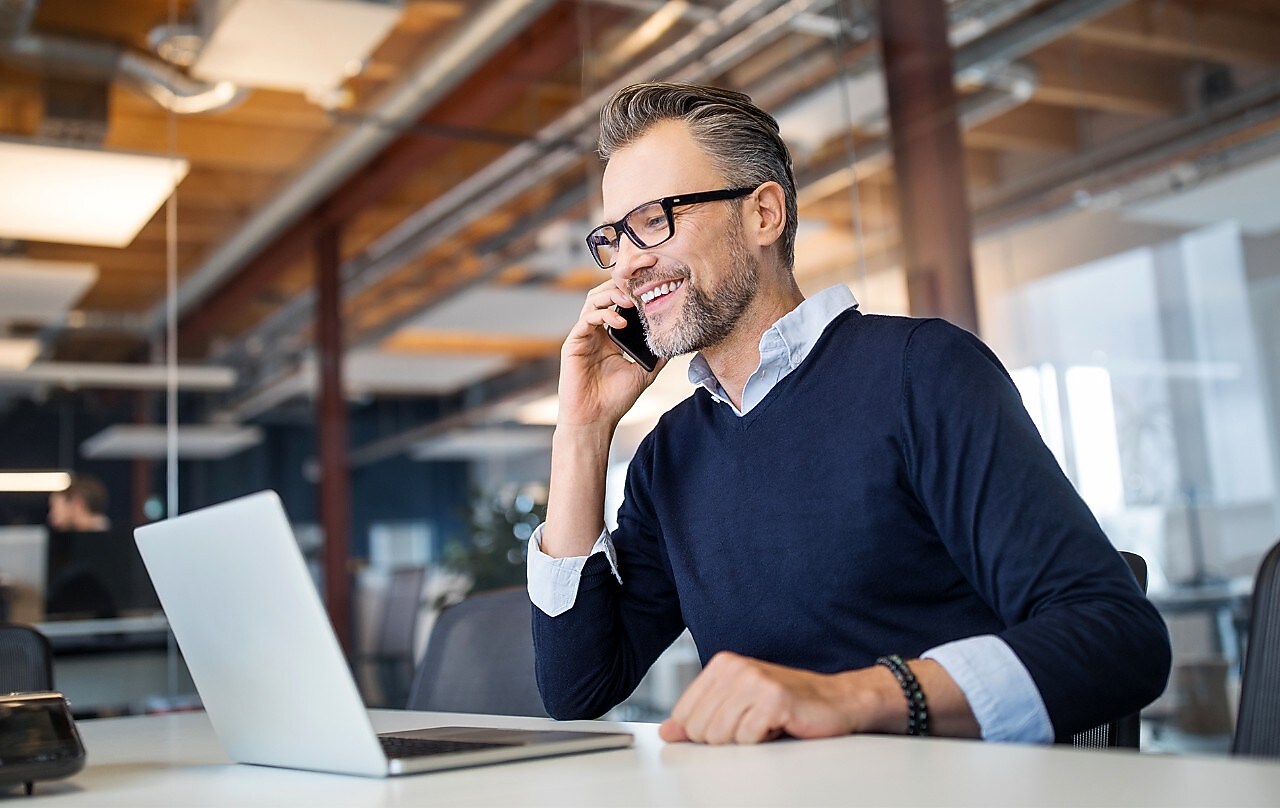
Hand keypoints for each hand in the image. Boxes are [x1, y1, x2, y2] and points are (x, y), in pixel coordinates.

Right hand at [556, 280, 663, 430]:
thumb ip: (657, 353)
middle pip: (604, 294)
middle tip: (641, 284)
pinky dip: (603, 315)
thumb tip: (676, 339)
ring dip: (612, 295)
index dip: (633, 290)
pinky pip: (585, 320)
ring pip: (593, 301)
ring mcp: (584, 336)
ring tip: (631, 300)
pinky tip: (620, 323)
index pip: (619, 303)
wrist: (595, 420)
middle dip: (622, 284)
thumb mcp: (645, 371)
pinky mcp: (573, 344)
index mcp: (611, 336)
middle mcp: (596, 332)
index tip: (651, 284)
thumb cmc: (616, 399)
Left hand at [658, 652, 889, 744]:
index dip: (704, 731)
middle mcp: (735, 667)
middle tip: (752, 724)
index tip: (731, 724)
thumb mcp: (737, 707)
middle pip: (699, 729)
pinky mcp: (773, 699)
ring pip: (719, 736)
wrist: (835, 701)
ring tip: (765, 724)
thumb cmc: (786, 704)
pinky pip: (747, 738)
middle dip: (725, 738)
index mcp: (722, 665)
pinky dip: (764, 741)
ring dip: (745, 740)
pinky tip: (779, 725)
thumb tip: (668, 732)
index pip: (683, 714)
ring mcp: (754, 681)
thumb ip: (699, 717)